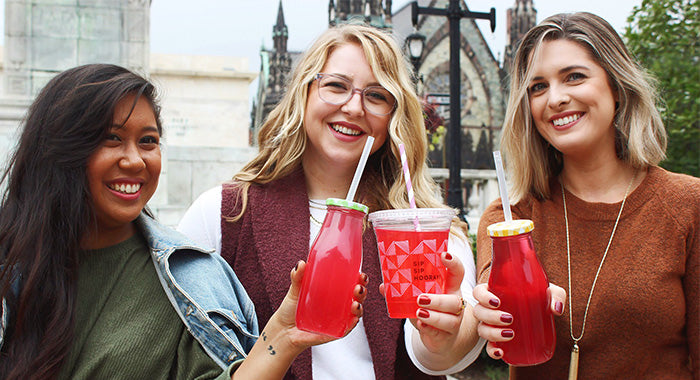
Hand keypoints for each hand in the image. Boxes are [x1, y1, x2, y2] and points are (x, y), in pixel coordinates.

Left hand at [233, 263, 367, 379]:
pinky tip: (354, 319)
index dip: (359, 279)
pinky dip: (352, 324)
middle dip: (362, 291)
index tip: (360, 274)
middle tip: (358, 287)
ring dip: (359, 307)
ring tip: (355, 303)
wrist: (283, 330)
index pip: (351, 283)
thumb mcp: (295, 290)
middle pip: (357, 297)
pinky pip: (347, 329)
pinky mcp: (333, 332)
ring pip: (355, 312)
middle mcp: (338, 305)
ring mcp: (337, 319)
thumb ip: (297, 277)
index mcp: (333, 292)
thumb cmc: (291, 309)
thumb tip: (300, 264)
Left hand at [379, 251, 479, 370]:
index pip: (457, 272)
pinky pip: (441, 332)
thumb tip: (383, 285)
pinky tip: (420, 324)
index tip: (444, 255)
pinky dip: (429, 328)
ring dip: (433, 315)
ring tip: (418, 312)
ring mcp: (454, 320)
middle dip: (438, 299)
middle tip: (420, 298)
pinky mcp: (447, 335)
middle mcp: (455, 303)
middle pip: (454, 300)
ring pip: (450, 318)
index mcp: (449, 288)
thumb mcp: (416, 299)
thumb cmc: (429, 311)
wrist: (439, 337)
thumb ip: (402, 291)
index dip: (453, 263)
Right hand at [472, 282, 565, 358]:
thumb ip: (555, 295)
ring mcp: (492, 325)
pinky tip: (501, 352)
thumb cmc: (542, 297)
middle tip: (509, 318)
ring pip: (482, 329)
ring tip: (510, 334)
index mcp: (496, 292)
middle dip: (490, 316)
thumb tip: (556, 309)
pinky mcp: (499, 340)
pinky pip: (489, 347)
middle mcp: (490, 309)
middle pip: (479, 311)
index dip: (483, 296)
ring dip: (492, 333)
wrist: (543, 314)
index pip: (479, 292)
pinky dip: (492, 351)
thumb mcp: (550, 291)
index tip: (497, 302)